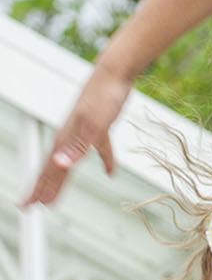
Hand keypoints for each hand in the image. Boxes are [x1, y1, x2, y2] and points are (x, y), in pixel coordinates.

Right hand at [23, 66, 131, 207]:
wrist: (115, 72)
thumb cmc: (104, 96)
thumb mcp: (94, 125)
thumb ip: (78, 147)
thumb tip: (61, 165)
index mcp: (66, 140)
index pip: (50, 171)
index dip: (40, 189)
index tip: (28, 207)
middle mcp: (70, 137)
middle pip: (54, 169)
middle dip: (42, 188)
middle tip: (30, 206)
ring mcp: (84, 131)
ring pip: (70, 161)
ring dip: (63, 179)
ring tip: (56, 194)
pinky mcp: (101, 126)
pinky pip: (100, 149)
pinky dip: (105, 161)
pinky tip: (110, 172)